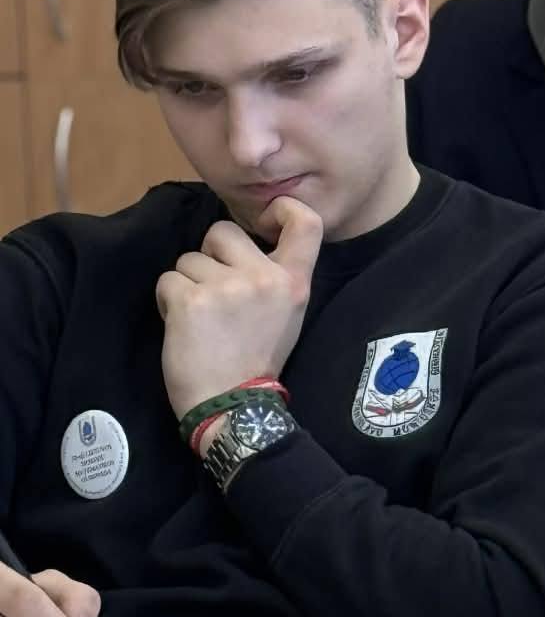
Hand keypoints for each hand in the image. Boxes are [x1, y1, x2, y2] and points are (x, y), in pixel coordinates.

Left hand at [156, 196, 321, 420]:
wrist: (233, 407)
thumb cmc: (258, 362)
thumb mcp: (287, 316)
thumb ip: (275, 278)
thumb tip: (247, 245)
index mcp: (294, 282)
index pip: (306, 222)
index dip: (281, 209)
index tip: (266, 219)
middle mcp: (264, 277)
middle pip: (222, 231)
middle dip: (210, 256)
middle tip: (216, 293)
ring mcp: (227, 287)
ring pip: (189, 258)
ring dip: (187, 284)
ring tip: (201, 319)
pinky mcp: (191, 299)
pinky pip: (168, 280)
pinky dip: (169, 302)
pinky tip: (184, 328)